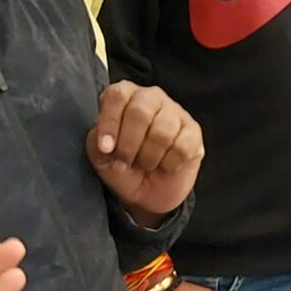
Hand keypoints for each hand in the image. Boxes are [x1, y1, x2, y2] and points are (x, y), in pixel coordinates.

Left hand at [88, 81, 202, 224]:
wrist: (147, 194)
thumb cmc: (122, 166)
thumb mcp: (100, 156)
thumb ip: (97, 141)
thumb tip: (106, 142)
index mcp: (125, 96)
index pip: (117, 96)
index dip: (110, 123)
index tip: (105, 148)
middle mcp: (151, 97)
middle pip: (140, 111)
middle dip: (129, 145)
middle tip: (124, 162)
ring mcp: (175, 112)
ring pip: (162, 131)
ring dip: (149, 157)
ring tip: (145, 165)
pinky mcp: (193, 131)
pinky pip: (182, 147)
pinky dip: (169, 164)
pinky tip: (165, 165)